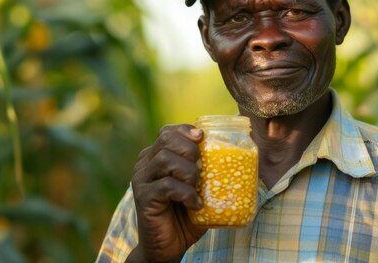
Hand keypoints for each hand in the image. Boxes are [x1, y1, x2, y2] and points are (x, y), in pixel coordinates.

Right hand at [127, 124, 206, 262]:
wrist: (168, 246)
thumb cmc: (186, 216)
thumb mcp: (198, 189)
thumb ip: (206, 171)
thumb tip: (236, 156)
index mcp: (155, 157)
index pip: (167, 132)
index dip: (185, 131)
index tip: (202, 137)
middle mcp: (145, 164)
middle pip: (165, 139)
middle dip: (189, 149)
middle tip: (202, 167)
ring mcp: (141, 180)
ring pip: (165, 159)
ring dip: (189, 172)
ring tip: (198, 187)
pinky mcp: (143, 197)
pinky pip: (166, 185)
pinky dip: (186, 193)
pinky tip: (194, 204)